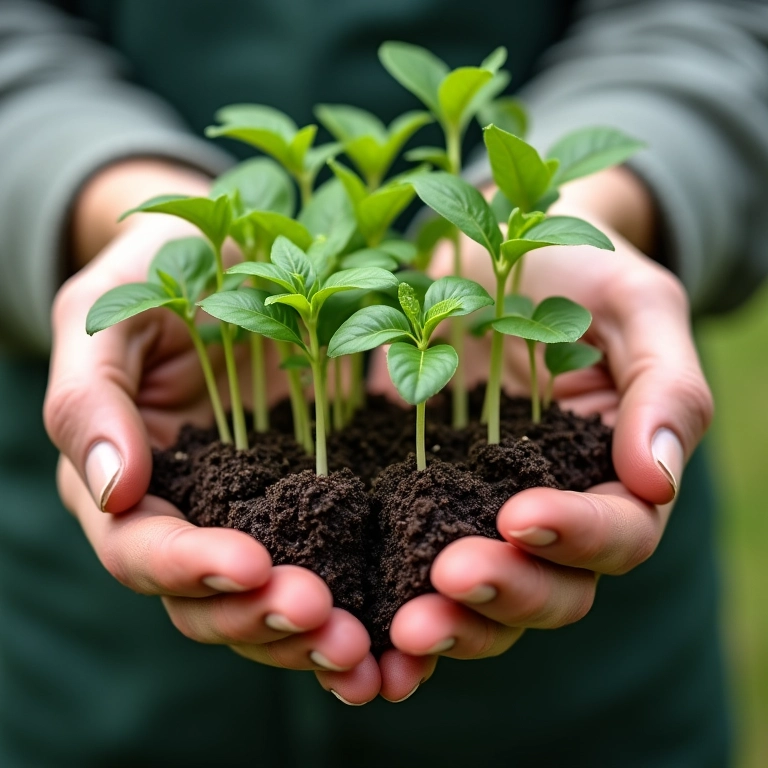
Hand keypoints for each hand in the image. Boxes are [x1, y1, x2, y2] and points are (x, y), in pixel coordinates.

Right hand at [44, 161, 378, 703]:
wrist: (232, 252)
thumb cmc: (157, 271)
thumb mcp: (110, 312)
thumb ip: (91, 396)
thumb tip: (114, 487)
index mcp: (130, 479)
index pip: (142, 549)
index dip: (189, 569)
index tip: (251, 567)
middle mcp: (191, 512)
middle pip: (208, 600)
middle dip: (260, 620)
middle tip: (323, 621)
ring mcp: (256, 512)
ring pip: (270, 602)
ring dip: (311, 633)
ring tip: (364, 645)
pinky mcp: (316, 499)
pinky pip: (334, 562)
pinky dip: (359, 601)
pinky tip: (395, 627)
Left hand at [369, 167, 712, 701]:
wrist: (494, 251)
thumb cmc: (577, 272)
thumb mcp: (634, 306)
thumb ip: (664, 386)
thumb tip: (656, 479)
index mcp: (611, 476)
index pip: (618, 533)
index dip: (578, 536)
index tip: (522, 516)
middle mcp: (549, 511)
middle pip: (549, 589)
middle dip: (505, 594)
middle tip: (450, 579)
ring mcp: (476, 512)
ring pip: (478, 599)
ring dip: (447, 622)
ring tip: (401, 628)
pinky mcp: (412, 501)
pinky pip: (403, 564)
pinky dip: (383, 603)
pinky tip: (355, 623)